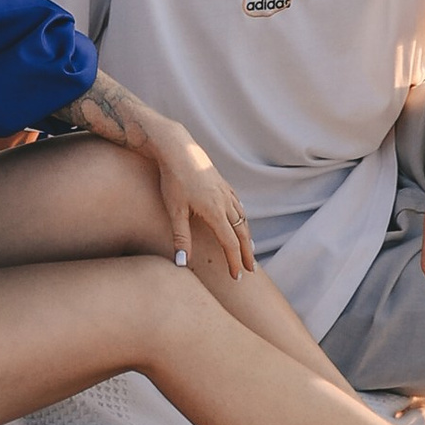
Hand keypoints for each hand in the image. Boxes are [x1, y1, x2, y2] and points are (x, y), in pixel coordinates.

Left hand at [131, 105, 254, 279]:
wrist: (177, 148)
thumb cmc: (173, 178)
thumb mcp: (174, 210)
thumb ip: (180, 237)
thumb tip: (181, 263)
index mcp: (215, 211)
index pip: (229, 243)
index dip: (233, 262)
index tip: (236, 277)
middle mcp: (225, 201)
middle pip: (241, 232)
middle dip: (246, 252)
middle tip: (251, 270)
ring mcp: (225, 191)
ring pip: (242, 218)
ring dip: (246, 236)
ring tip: (248, 249)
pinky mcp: (221, 182)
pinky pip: (237, 204)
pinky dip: (242, 217)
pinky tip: (240, 219)